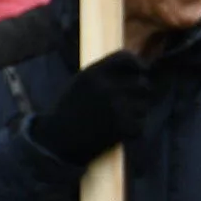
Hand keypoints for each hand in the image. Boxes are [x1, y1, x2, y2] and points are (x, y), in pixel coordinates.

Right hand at [28, 52, 154, 166]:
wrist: (57, 142)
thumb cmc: (70, 112)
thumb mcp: (80, 84)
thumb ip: (104, 73)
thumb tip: (137, 66)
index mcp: (92, 74)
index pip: (125, 58)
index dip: (137, 63)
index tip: (143, 70)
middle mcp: (106, 87)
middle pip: (142, 84)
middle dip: (138, 94)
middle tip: (126, 104)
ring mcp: (115, 107)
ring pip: (143, 105)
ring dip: (135, 113)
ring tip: (115, 120)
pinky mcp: (122, 126)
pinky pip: (140, 124)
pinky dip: (132, 130)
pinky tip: (115, 133)